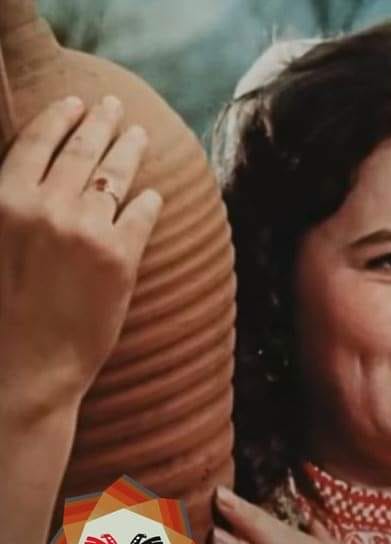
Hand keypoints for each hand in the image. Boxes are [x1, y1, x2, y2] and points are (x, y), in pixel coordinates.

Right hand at [0, 95, 161, 413]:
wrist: (25, 371)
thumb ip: (9, 207)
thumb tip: (31, 182)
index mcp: (3, 200)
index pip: (37, 142)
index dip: (60, 117)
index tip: (76, 103)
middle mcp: (46, 207)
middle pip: (82, 151)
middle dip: (101, 122)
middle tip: (115, 106)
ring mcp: (87, 230)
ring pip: (115, 176)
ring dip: (129, 149)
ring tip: (139, 134)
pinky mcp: (121, 258)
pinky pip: (142, 214)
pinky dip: (148, 201)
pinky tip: (153, 195)